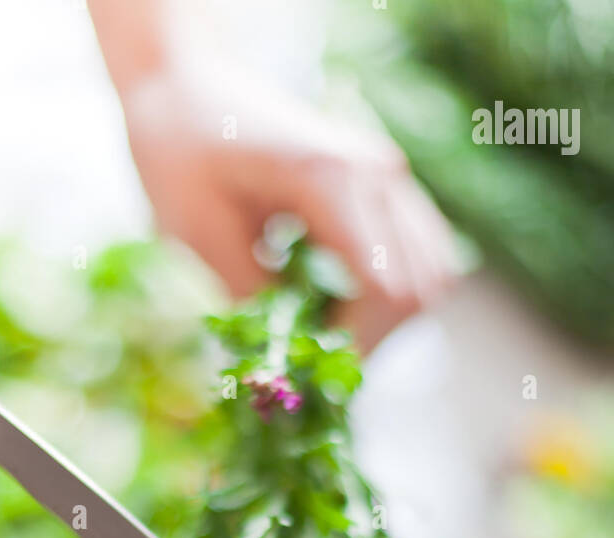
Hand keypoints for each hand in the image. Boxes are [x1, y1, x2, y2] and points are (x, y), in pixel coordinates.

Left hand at [115, 53, 456, 352]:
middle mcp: (378, 172)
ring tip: (327, 332)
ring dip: (387, 323)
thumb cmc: (180, 156)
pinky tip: (340, 303)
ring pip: (432, 278)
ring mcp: (389, 174)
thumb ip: (254, 304)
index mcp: (334, 179)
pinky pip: (421, 256)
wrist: (185, 88)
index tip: (307, 373)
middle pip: (417, 291)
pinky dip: (391, 295)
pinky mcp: (387, 185)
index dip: (352, 347)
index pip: (383, 291)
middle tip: (314, 362)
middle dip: (370, 342)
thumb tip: (291, 369)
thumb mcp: (200, 239)